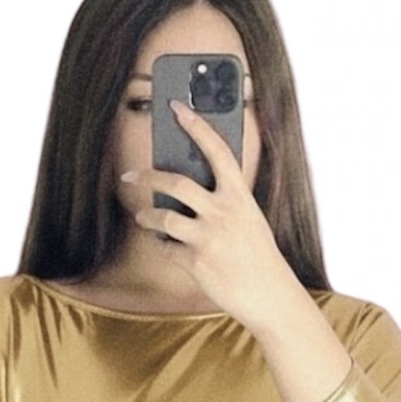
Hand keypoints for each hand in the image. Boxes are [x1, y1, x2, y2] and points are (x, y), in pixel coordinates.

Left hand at [124, 99, 300, 330]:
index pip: (216, 150)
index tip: (177, 107)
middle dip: (148, 176)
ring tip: (143, 216)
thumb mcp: (248, 219)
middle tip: (131, 175)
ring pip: (164, 218)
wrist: (269, 294)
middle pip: (176, 182)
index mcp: (239, 195)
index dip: (196, 125)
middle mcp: (222, 212)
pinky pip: (168, 249)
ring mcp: (208, 238)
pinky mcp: (196, 262)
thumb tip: (186, 192)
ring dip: (148, 215)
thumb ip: (223, 201)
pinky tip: (167, 246)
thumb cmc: (258, 255)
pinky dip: (164, 247)